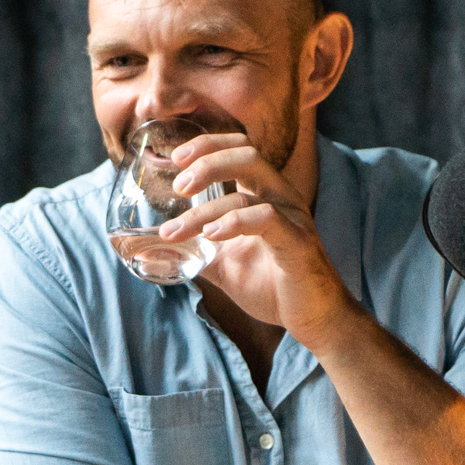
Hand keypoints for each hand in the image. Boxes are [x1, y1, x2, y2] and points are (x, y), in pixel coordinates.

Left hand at [157, 132, 354, 348]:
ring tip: (177, 230)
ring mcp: (292, 217)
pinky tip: (211, 236)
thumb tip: (153, 251)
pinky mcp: (298, 243)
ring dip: (205, 209)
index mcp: (264, 194)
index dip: (208, 146)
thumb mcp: (222, 264)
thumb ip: (192, 252)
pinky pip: (267, 219)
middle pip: (247, 156)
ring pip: (250, 191)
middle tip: (178, 187)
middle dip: (207, 164)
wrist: (311, 318)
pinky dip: (234, 223)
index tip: (175, 158)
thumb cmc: (271, 285)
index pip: (240, 149)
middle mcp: (280, 198)